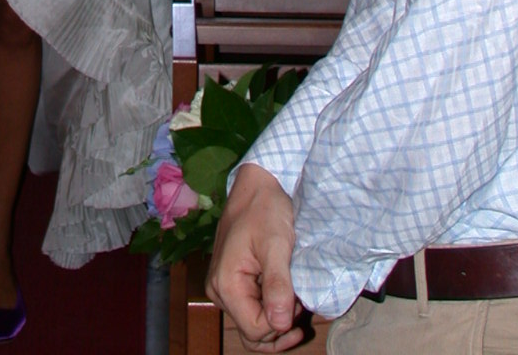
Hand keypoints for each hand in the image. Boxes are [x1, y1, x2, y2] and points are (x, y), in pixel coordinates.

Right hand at [206, 164, 303, 351]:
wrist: (257, 184)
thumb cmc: (266, 209)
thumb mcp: (277, 245)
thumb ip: (277, 285)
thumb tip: (280, 325)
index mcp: (225, 283)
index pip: (255, 330)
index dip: (281, 323)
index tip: (297, 300)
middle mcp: (218, 290)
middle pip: (251, 333)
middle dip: (279, 328)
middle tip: (299, 303)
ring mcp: (222, 286)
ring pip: (250, 325)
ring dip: (276, 321)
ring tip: (294, 300)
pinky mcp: (230, 281)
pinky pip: (249, 309)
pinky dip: (269, 310)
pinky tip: (285, 297)